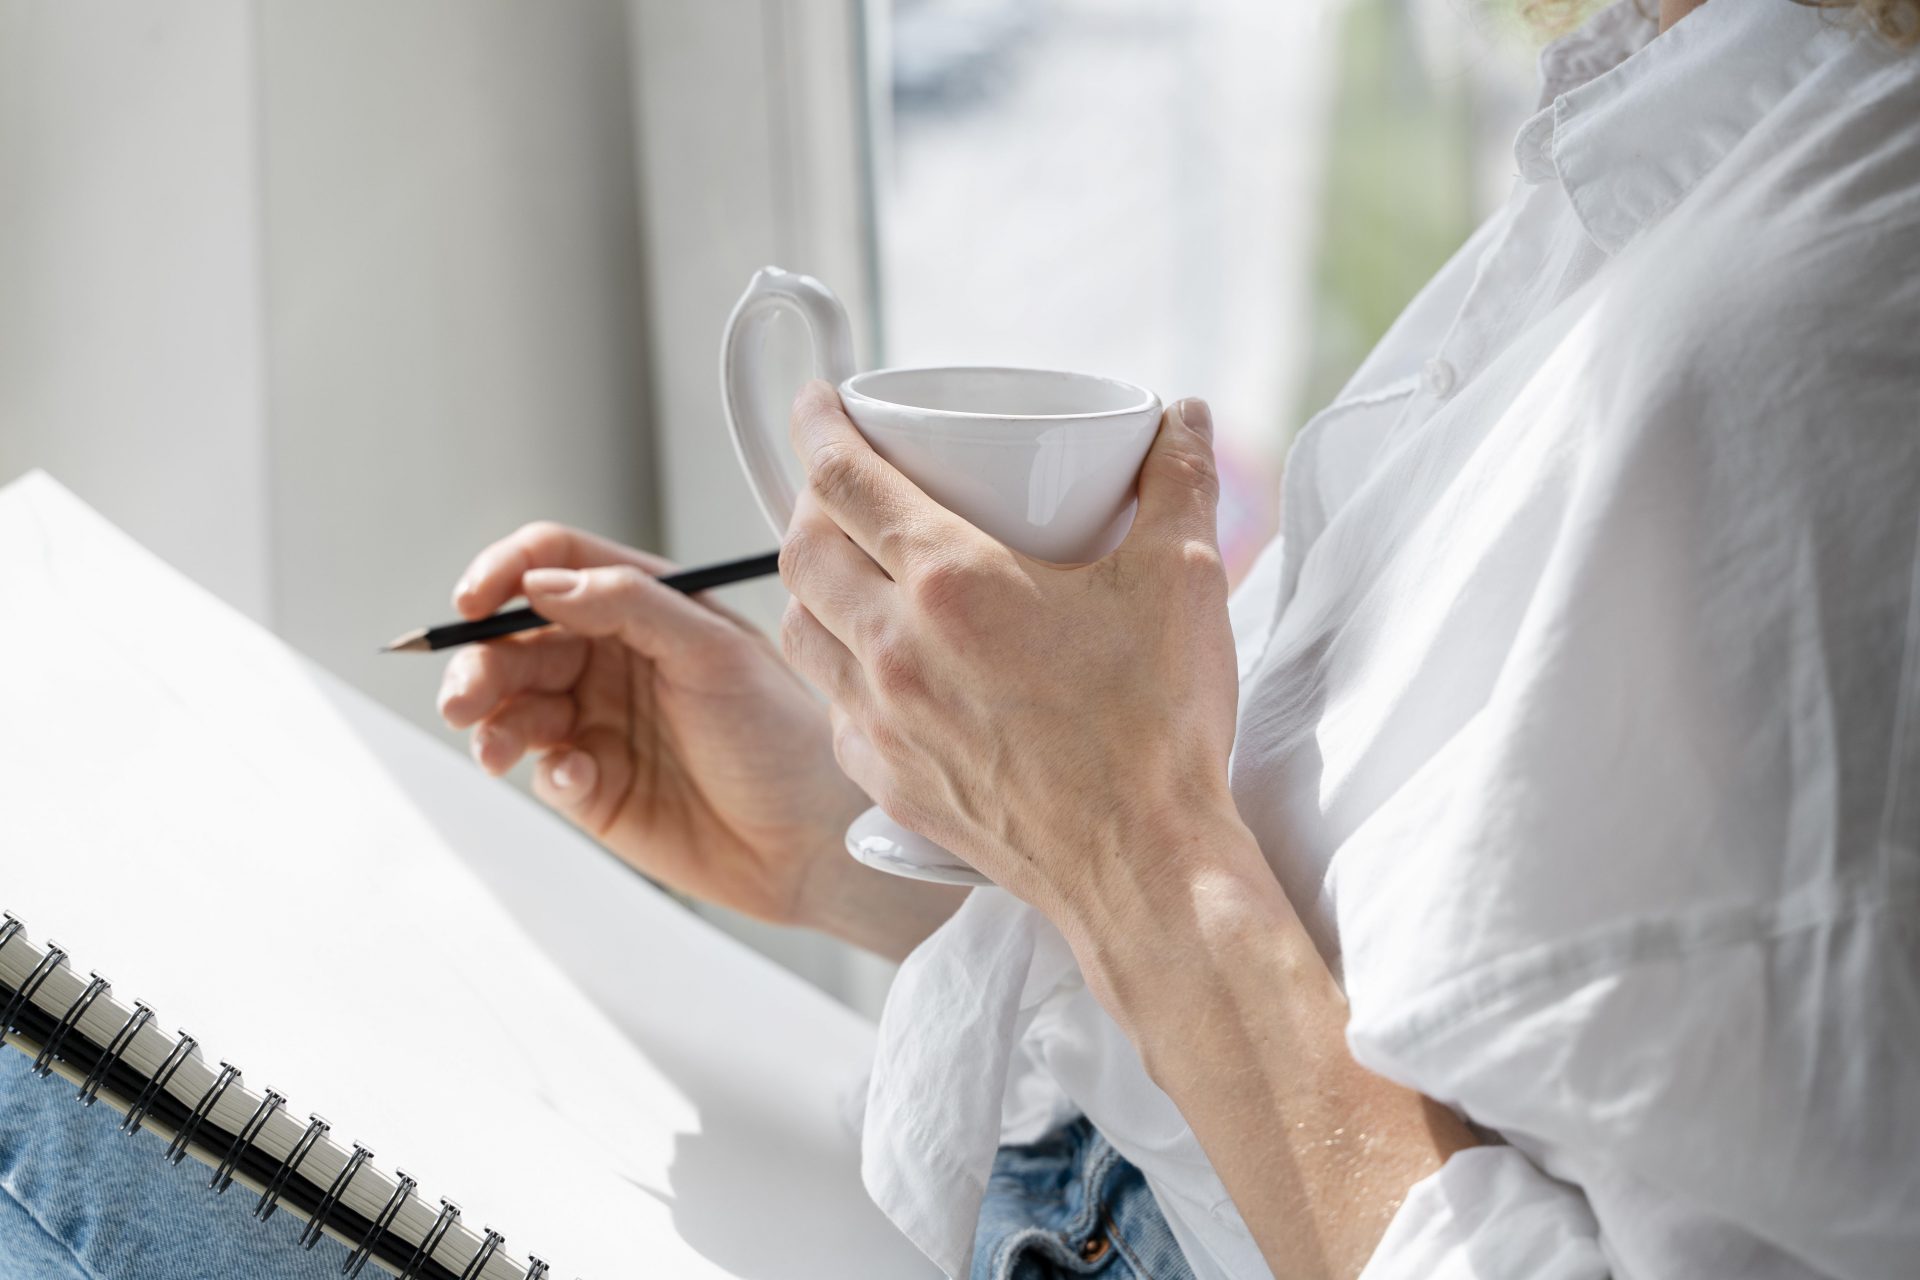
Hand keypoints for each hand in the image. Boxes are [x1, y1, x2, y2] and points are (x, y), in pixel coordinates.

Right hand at [437, 521, 963, 953]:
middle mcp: (612, 656)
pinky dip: (539, 768)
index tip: (474, 601)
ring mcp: (597, 721)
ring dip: (489, 718)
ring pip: (510, 703)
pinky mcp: (590, 786)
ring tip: (495, 744)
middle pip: (514, 637)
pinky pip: (538, 766)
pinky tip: (575, 778)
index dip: (504, 572)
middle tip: (464, 696)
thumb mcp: (716, 653)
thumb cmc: (783, 735)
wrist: (811, 842)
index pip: (553, 563)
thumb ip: (631, 606)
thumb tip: (541, 581)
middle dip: (479, 662)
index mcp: (644, 606)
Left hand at [777, 381, 1256, 952]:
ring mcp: (881, 720)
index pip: (844, 478)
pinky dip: (836, 666)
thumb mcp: (1180, 580)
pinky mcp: (886, 779)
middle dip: (810, 500)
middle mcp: (894, 647)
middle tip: (844, 484)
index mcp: (953, 581)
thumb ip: (1178, 482)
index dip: (818, 425)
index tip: (817, 401)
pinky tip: (879, 662)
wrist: (1141, 866)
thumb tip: (1182, 418)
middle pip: (801, 547)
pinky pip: (829, 704)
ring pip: (798, 626)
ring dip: (810, 583)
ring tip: (850, 566)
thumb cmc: (1156, 727)